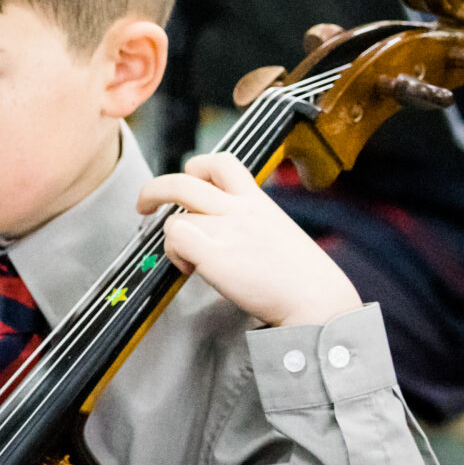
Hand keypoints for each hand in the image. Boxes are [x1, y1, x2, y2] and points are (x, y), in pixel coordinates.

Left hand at [137, 152, 361, 327]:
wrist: (318, 301)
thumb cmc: (301, 276)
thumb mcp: (278, 230)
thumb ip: (248, 220)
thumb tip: (218, 227)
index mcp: (257, 200)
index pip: (222, 163)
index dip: (198, 167)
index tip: (190, 182)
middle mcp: (240, 209)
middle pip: (182, 182)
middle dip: (154, 190)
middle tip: (145, 205)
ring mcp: (227, 229)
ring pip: (175, 218)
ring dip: (174, 240)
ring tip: (191, 261)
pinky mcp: (216, 254)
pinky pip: (176, 238)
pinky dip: (175, 255)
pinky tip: (191, 270)